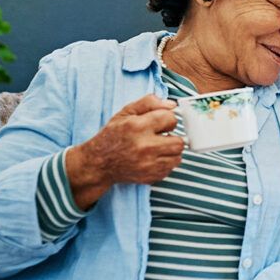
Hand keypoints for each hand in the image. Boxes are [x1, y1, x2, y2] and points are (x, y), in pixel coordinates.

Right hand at [67, 94, 184, 208]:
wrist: (99, 163)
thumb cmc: (113, 135)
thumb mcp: (126, 112)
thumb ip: (149, 103)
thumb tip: (172, 105)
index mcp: (138, 127)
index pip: (170, 119)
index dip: (167, 119)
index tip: (160, 122)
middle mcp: (145, 147)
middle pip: (179, 142)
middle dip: (173, 137)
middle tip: (162, 136)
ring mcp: (149, 164)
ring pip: (178, 157)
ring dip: (171, 151)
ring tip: (158, 147)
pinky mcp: (151, 176)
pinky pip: (171, 168)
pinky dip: (166, 162)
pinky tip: (154, 157)